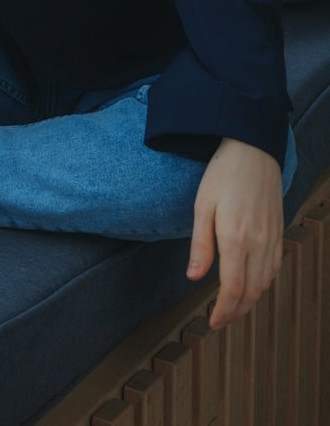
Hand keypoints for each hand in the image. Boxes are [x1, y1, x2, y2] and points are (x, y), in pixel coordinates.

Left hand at [187, 137, 283, 329]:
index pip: (233, 288)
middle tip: (221, 320)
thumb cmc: (223, 174)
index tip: (213, 322)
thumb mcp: (202, 206)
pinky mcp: (279, 232)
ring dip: (251, 300)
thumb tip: (193, 277)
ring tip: (233, 306)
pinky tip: (252, 284)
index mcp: (236, 237)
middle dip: (236, 311)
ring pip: (265, 283)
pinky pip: (274, 267)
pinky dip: (263, 283)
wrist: (253, 150)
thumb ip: (200, 244)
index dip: (223, 310)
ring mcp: (272, 238)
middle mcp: (259, 243)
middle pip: (251, 291)